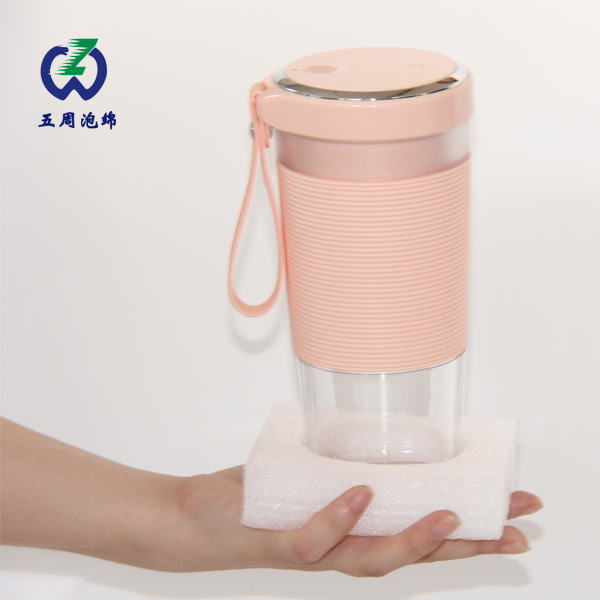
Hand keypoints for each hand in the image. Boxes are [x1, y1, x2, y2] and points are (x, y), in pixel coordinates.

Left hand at [166, 466, 542, 575]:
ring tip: (450, 518)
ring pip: (371, 557)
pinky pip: (313, 537)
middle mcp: (342, 545)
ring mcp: (312, 547)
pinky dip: (339, 518)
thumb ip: (343, 460)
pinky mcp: (278, 541)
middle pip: (415, 552)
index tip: (514, 514)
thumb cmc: (257, 498)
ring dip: (412, 539)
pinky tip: (360, 495)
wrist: (195, 519)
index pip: (422, 529)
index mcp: (355, 527)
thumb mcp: (310, 473)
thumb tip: (378, 426)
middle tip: (516, 530)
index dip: (471, 529)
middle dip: (469, 544)